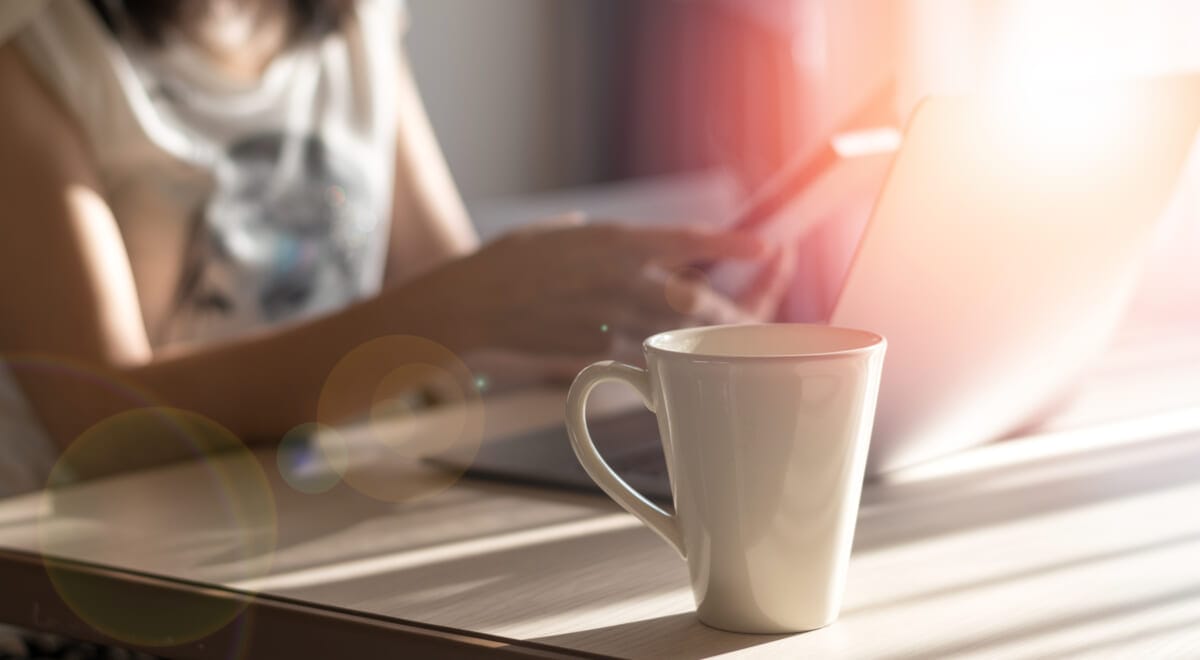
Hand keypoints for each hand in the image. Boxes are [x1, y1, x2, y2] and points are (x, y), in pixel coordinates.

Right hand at [434, 216, 780, 358]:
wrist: (469, 307)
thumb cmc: (505, 263)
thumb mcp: (555, 234)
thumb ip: (593, 237)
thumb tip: (607, 239)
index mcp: (613, 242)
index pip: (689, 242)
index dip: (733, 248)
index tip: (768, 248)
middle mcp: (619, 281)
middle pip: (698, 302)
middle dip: (736, 308)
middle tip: (758, 308)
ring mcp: (610, 321)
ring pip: (678, 333)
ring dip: (709, 337)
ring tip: (734, 337)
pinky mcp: (597, 351)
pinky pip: (644, 352)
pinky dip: (664, 351)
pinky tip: (675, 352)